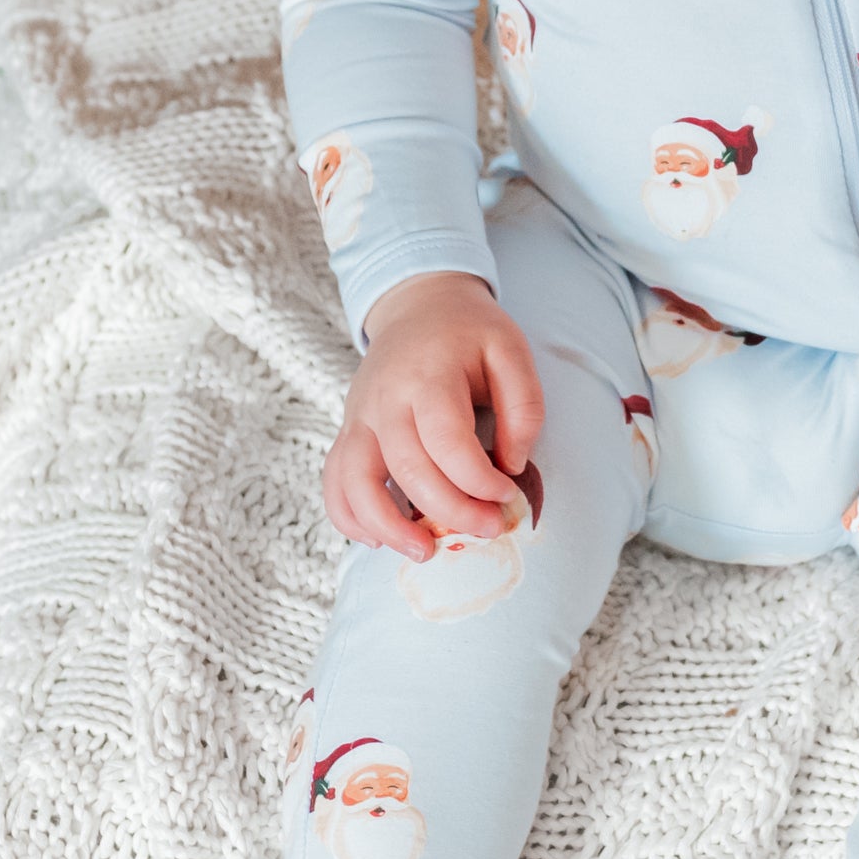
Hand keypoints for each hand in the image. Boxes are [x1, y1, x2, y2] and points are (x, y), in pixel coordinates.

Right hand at [325, 271, 545, 560]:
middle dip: (450, 510)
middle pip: (407, 468)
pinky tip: (380, 539)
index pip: (446, 441)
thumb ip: (524, 406)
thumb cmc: (470, 332)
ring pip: (355, 480)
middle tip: (490, 529)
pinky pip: (334, 480)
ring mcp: (359, 416)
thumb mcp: (511, 350)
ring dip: (387, 525)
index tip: (508, 495)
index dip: (479, 480)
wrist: (419, 306)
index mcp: (427, 376)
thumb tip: (512, 464)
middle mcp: (384, 399)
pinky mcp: (348, 430)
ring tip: (425, 552)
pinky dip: (348, 516)